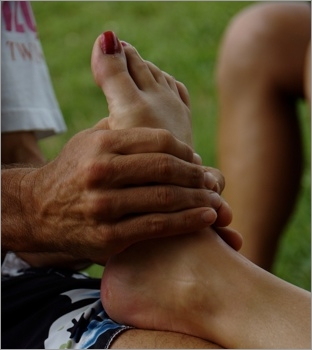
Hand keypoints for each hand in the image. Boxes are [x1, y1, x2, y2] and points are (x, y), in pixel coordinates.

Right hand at [21, 127, 224, 263]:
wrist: (38, 211)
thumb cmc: (73, 172)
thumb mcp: (89, 141)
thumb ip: (122, 130)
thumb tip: (166, 132)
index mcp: (101, 145)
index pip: (160, 141)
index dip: (186, 150)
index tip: (196, 160)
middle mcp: (102, 173)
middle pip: (166, 168)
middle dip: (196, 174)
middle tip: (210, 180)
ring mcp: (105, 206)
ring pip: (166, 198)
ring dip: (199, 198)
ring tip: (216, 199)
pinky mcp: (110, 237)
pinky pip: (158, 226)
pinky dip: (188, 221)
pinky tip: (206, 217)